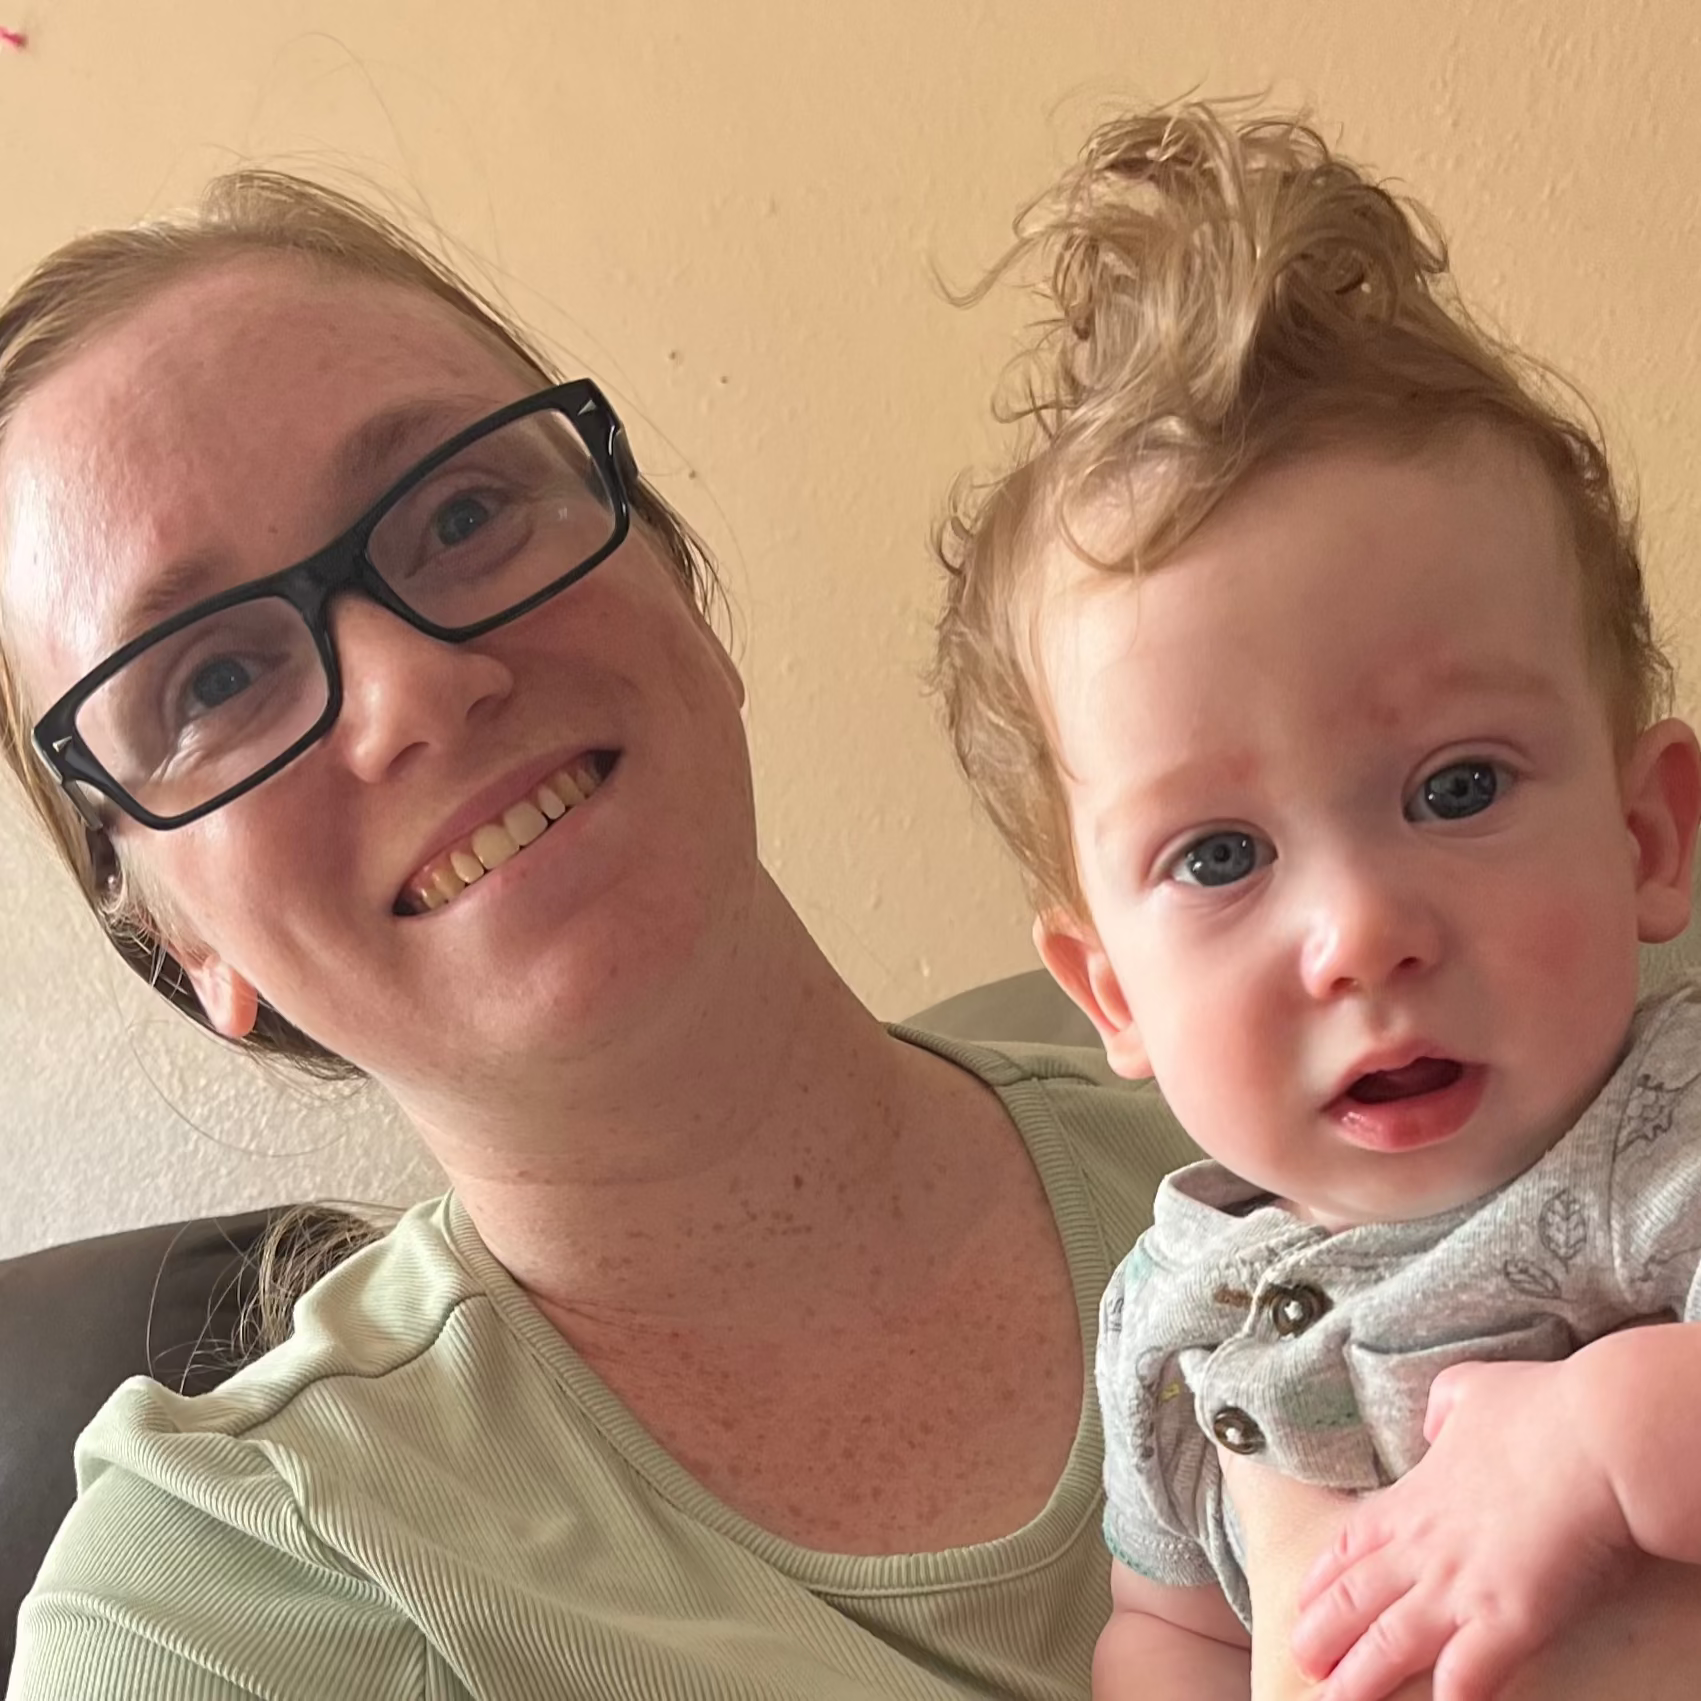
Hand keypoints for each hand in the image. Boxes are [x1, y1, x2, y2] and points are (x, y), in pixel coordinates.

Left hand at [1290, 1358, 1632, 1700]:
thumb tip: (1436, 1423)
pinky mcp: (1509, 1621)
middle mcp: (1425, 1547)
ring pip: (1391, 1645)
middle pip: (1356, 1600)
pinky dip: (1449, 1700)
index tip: (1303, 1602)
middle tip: (1303, 1663)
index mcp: (1415, 1497)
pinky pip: (1466, 1676)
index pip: (1352, 1544)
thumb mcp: (1471, 1390)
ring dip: (1360, 1681)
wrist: (1599, 1437)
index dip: (1323, 1577)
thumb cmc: (1543, 1409)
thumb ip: (1443, 1408)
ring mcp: (1461, 1587)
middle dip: (1323, 1636)